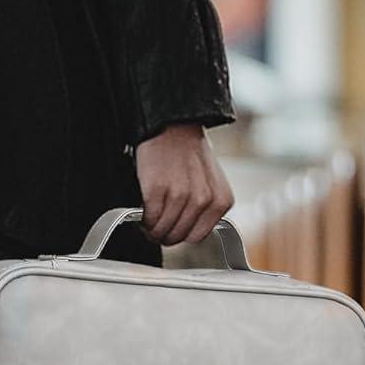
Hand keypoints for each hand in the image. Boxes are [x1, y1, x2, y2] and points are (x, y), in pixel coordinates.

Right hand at [133, 123, 233, 245]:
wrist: (174, 127)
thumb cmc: (190, 154)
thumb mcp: (211, 183)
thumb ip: (206, 208)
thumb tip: (187, 230)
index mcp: (220, 201)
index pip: (197, 236)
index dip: (181, 235)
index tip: (172, 230)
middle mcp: (203, 200)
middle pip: (178, 236)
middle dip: (165, 235)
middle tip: (156, 229)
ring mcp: (180, 196)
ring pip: (162, 230)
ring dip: (152, 230)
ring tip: (148, 222)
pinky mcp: (158, 191)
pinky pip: (149, 219)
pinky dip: (143, 220)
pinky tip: (144, 213)